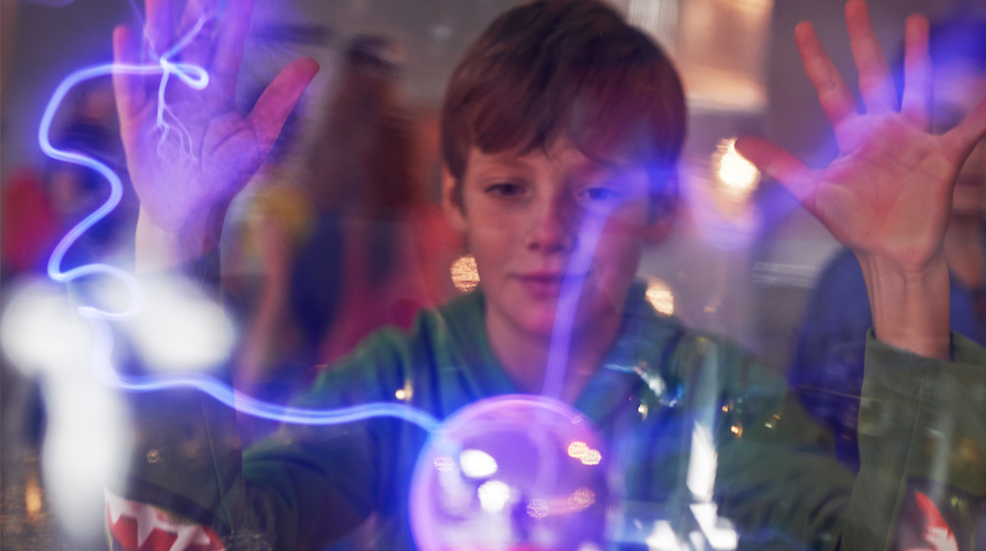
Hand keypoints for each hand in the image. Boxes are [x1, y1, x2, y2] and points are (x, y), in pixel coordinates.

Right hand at [113, 0, 317, 251]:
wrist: (190, 210)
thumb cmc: (224, 175)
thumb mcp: (258, 135)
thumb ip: (280, 98)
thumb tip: (311, 63)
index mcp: (218, 90)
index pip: (226, 47)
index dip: (232, 21)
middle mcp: (189, 88)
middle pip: (191, 43)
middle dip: (195, 15)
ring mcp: (161, 99)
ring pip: (158, 55)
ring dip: (158, 27)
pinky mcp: (137, 118)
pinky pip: (130, 86)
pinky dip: (127, 61)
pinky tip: (126, 35)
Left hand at [736, 0, 985, 356]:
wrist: (889, 253)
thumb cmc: (854, 224)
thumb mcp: (812, 191)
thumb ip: (779, 164)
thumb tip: (739, 142)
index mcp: (852, 135)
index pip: (830, 88)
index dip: (816, 59)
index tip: (802, 29)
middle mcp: (882, 129)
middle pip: (871, 74)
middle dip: (862, 40)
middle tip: (854, 4)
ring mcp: (912, 138)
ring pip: (916, 86)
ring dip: (917, 56)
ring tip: (915, 21)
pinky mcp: (941, 156)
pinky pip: (966, 129)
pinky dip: (979, 113)